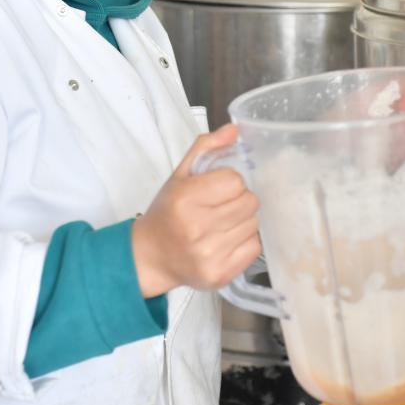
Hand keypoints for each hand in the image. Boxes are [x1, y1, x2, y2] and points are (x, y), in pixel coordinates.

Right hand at [132, 125, 261, 296]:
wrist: (150, 256)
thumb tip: (235, 130)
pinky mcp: (220, 274)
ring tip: (223, 223)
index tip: (217, 188)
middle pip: (249, 202)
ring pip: (254, 224)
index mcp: (186, 199)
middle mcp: (197, 228)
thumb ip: (206, 148)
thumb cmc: (167, 212)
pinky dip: (245, 241)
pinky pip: (254, 248)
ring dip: (243, 220)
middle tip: (222, 205)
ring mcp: (210, 255)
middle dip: (240, 200)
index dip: (230, 181)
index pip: (235, 181)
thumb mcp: (179, 175)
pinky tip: (227, 239)